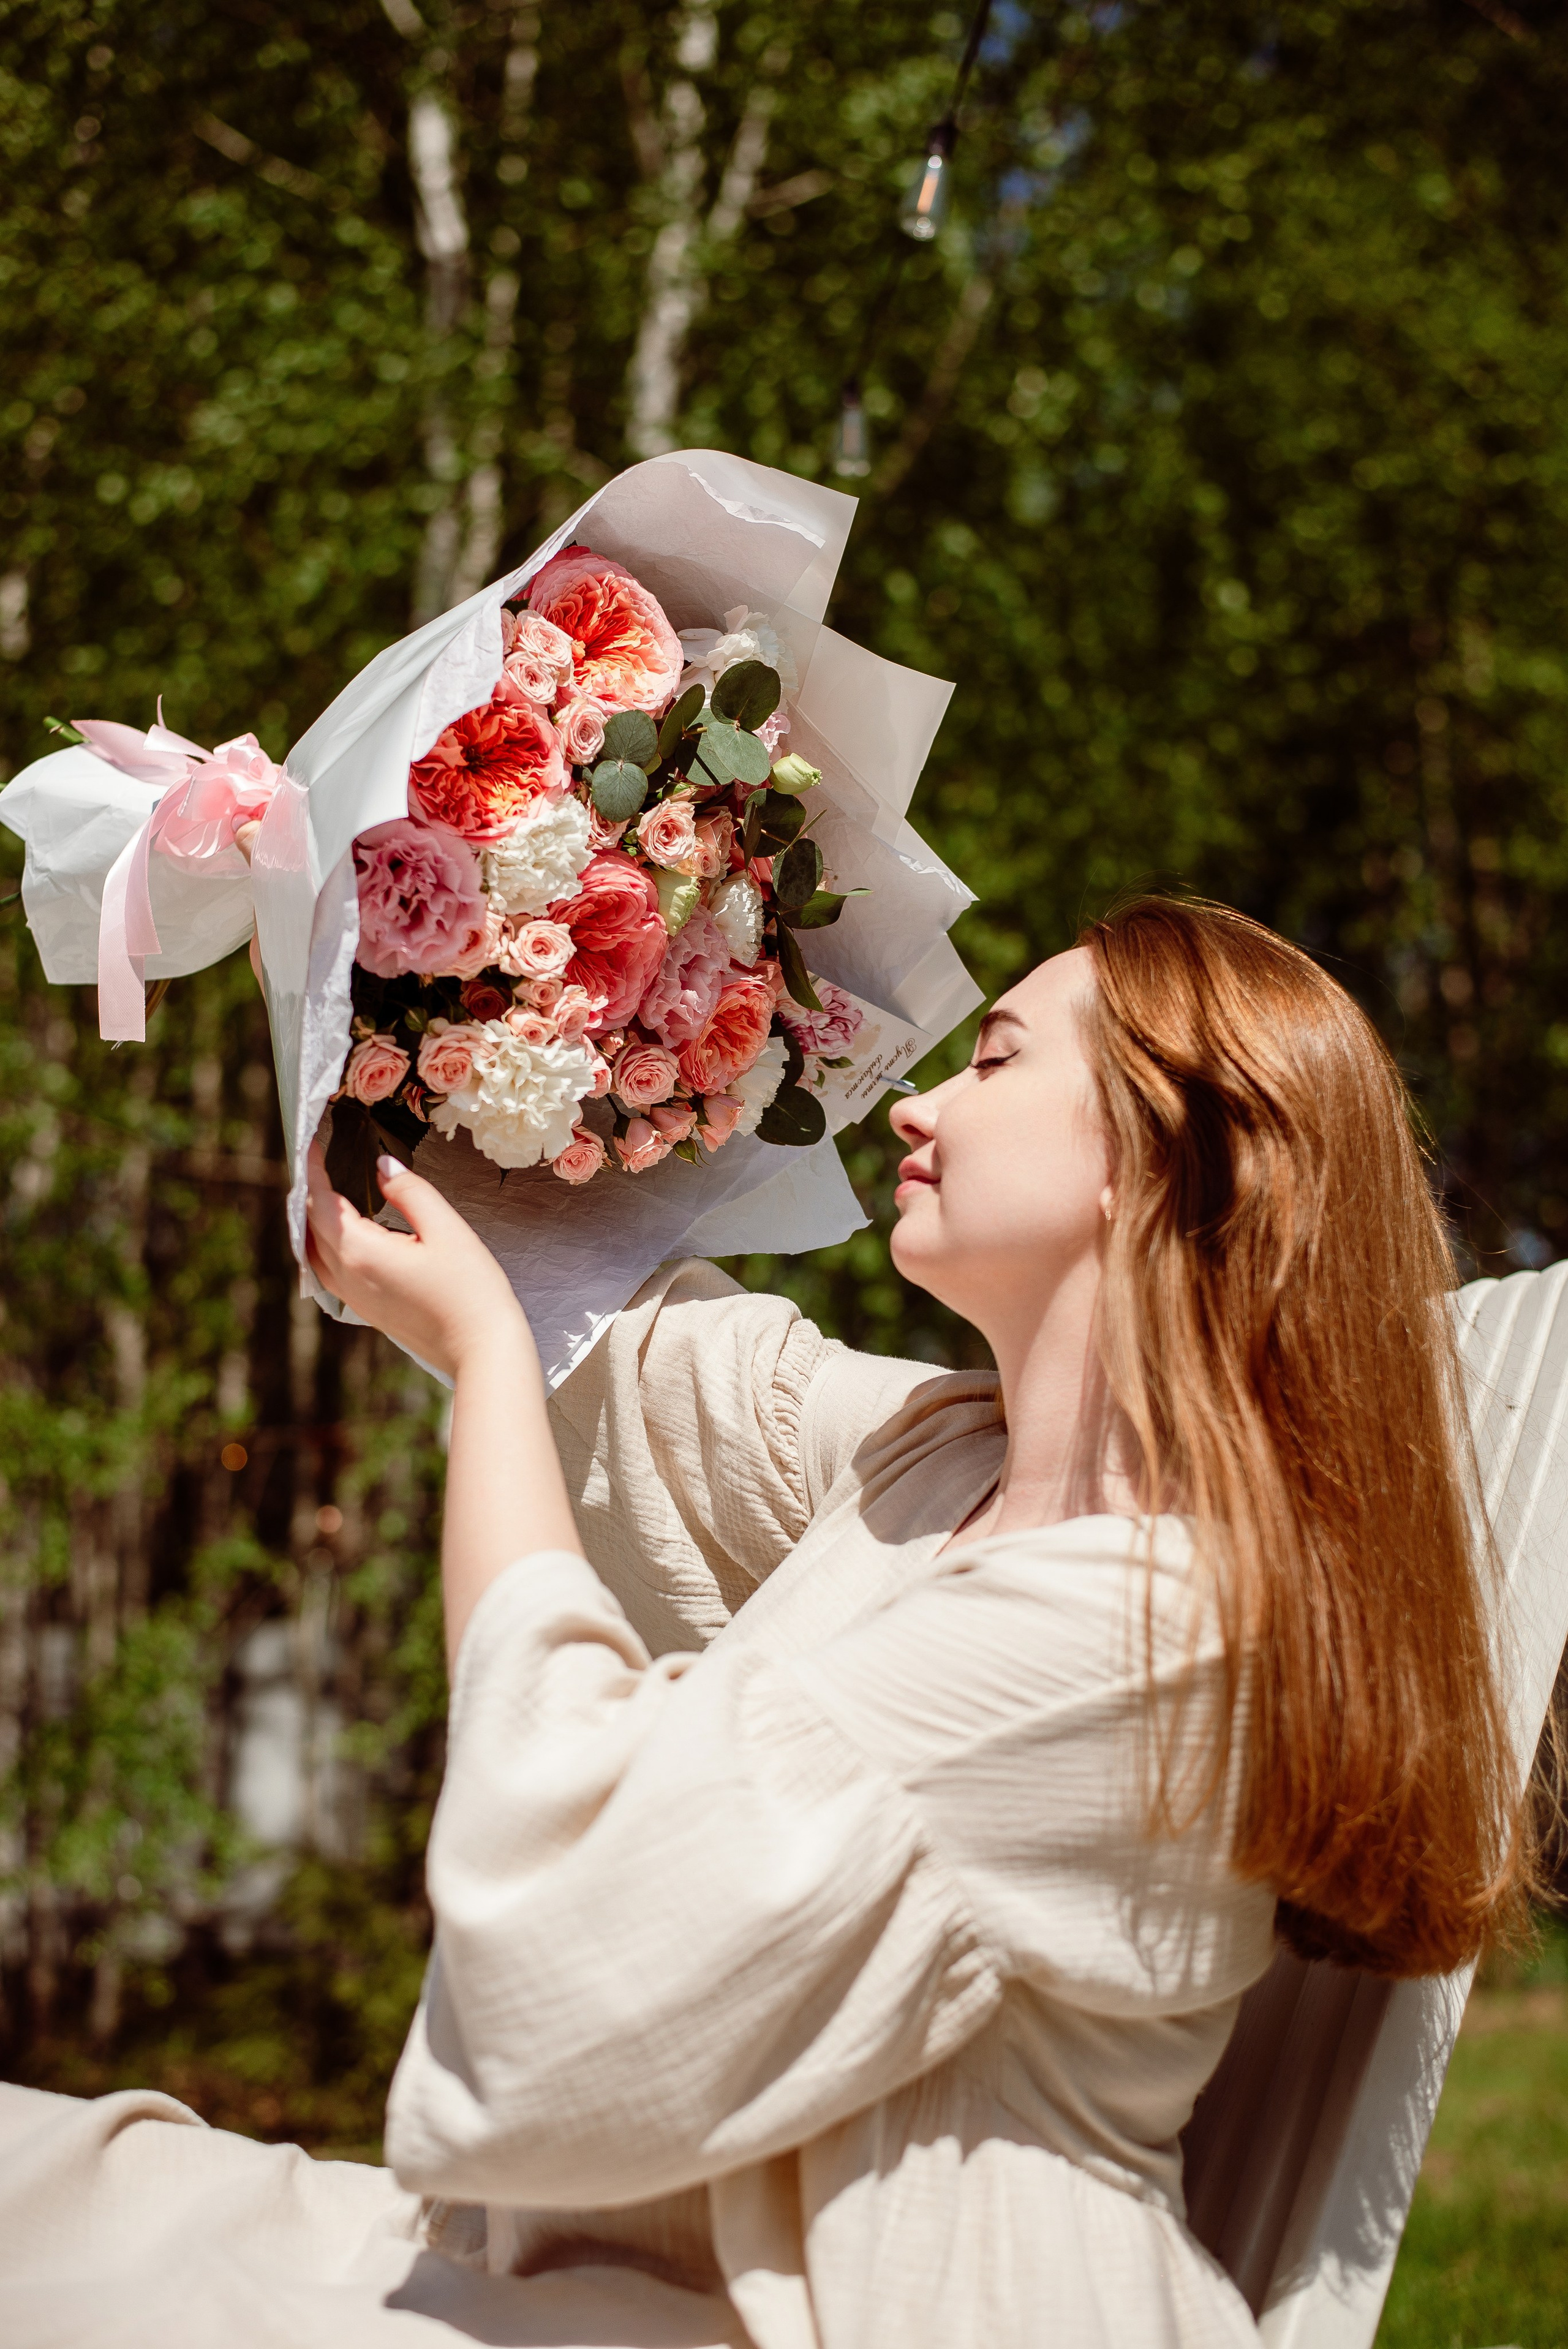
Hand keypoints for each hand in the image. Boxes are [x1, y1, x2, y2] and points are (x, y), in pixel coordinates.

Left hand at [304, 1141, 532, 1381]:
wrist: (482, 1349)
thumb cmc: (471, 1289)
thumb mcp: (447, 1229)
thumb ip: (410, 1191)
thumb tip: (382, 1165)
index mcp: (361, 1252)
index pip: (321, 1203)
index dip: (314, 1170)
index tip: (312, 1142)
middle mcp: (347, 1277)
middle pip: (310, 1228)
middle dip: (309, 1192)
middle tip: (317, 1162)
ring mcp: (354, 1299)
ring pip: (314, 1254)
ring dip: (312, 1222)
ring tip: (324, 1193)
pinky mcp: (366, 1311)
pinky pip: (329, 1272)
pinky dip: (325, 1246)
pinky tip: (341, 1236)